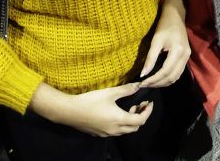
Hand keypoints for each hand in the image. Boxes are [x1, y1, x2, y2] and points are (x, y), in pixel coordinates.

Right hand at [30, 82, 153, 136]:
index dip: (148, 111)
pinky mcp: (99, 134)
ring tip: (129, 108)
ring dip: (130, 121)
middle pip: (134, 128)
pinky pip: (115, 132)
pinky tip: (115, 114)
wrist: (70, 111)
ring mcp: (106, 133)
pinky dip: (121, 124)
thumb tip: (139, 85)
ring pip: (125, 131)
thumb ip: (126, 90)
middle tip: (139, 104)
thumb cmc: (90, 100)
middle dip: (140, 116)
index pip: (141, 120)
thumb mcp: (110, 92)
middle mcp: (115, 130)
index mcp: (120, 120)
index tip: (149, 102)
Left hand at [139, 0, 189, 88]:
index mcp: (178, 51)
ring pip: (176, 77)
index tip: (142, 83)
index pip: (165, 72)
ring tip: (150, 83)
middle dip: (157, 84)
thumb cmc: (164, 25)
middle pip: (171, 77)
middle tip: (144, 85)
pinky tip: (159, 78)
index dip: (153, 80)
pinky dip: (168, 78)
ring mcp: (187, 57)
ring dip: (163, 83)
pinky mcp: (186, 57)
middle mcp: (185, 56)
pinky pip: (178, 73)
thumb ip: (150, 58)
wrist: (176, 16)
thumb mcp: (156, 40)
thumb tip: (143, 74)